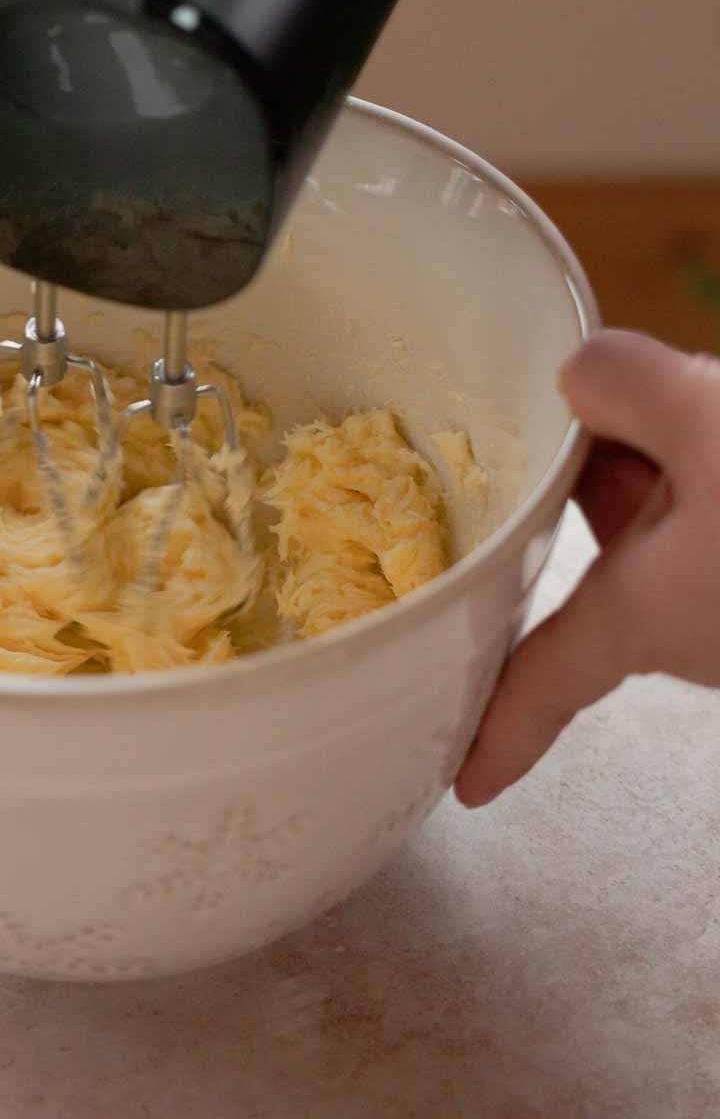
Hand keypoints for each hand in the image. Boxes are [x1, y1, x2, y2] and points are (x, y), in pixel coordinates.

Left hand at [456, 331, 719, 806]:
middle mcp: (700, 630)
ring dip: (688, 446)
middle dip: (615, 458)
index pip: (548, 678)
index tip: (464, 785)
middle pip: (614, 547)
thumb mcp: (711, 420)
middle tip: (636, 387)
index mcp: (647, 615)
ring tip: (708, 391)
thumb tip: (581, 374)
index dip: (502, 730)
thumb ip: (625, 386)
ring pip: (687, 512)